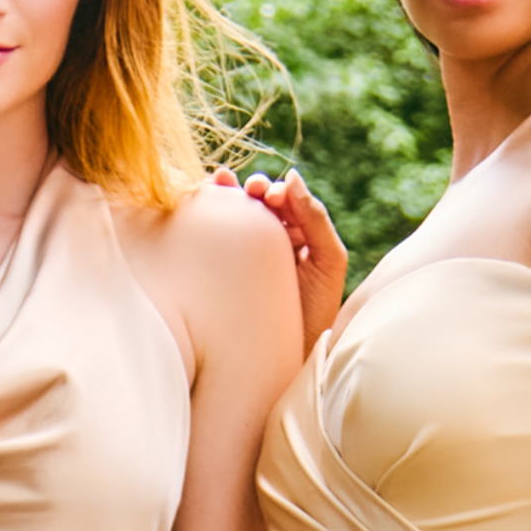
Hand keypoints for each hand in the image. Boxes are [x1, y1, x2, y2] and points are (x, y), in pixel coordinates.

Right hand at [209, 167, 347, 348]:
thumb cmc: (315, 310)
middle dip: (252, 190)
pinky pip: (213, 237)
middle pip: (256, 204)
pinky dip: (207, 215)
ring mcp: (242, 256)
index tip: (273, 197)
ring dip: (227, 195)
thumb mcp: (328, 260)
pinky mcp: (219, 268)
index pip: (284, 202)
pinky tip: (202, 202)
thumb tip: (291, 176)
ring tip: (221, 186)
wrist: (290, 353)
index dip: (276, 191)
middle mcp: (269, 242)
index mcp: (296, 236)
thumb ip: (316, 218)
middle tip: (251, 190)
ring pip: (232, 216)